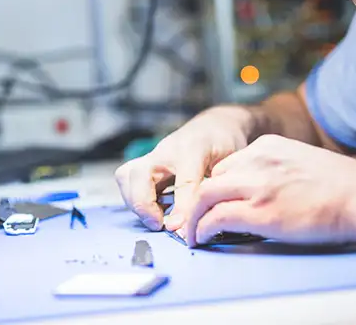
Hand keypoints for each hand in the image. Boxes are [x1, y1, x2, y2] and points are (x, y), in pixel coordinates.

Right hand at [114, 105, 253, 230]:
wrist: (214, 125)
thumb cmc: (224, 144)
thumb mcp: (228, 165)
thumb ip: (212, 189)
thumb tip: (193, 223)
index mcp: (192, 148)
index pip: (184, 181)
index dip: (182, 208)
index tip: (180, 230)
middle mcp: (166, 151)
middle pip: (138, 173)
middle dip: (142, 203)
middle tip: (159, 225)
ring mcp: (153, 157)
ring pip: (126, 176)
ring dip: (135, 202)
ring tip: (156, 220)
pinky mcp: (146, 166)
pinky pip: (129, 182)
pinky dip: (136, 201)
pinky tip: (156, 213)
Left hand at [183, 134, 355, 246]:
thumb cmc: (345, 187)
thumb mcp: (303, 163)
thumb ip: (279, 171)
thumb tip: (267, 193)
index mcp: (269, 145)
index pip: (228, 164)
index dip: (217, 186)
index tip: (213, 202)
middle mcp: (258, 159)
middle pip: (211, 178)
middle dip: (198, 202)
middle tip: (193, 219)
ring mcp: (257, 184)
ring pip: (205, 197)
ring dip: (193, 218)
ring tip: (192, 233)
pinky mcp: (260, 212)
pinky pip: (216, 218)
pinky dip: (203, 230)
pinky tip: (203, 239)